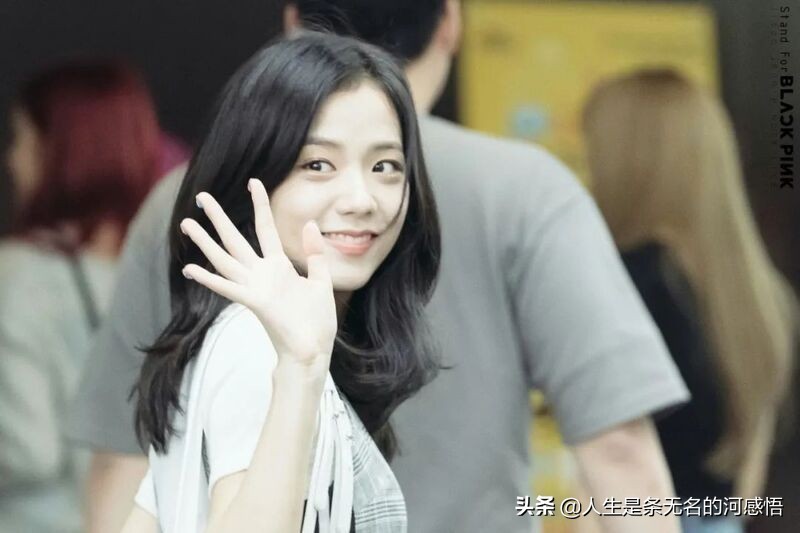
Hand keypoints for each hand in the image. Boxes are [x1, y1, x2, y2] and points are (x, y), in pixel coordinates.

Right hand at [180, 179, 336, 369]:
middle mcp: (262, 274)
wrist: (314, 350)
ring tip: (186, 224)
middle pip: (236, 239)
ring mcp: (256, 287)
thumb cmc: (316, 321)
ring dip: (206, 242)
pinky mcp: (255, 302)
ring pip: (225, 259)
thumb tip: (308, 223)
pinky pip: (229, 288)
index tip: (254, 182)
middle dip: (219, 218)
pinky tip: (190, 269)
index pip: (265, 229)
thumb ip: (314, 253)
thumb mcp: (321, 281)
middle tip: (201, 197)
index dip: (260, 205)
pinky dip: (210, 279)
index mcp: (279, 267)